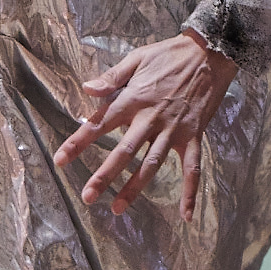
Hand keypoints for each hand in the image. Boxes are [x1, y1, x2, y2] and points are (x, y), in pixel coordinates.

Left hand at [52, 31, 234, 222]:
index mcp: (134, 99)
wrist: (210, 53)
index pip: (100, 123)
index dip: (78, 142)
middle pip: (124, 151)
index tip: (60, 160)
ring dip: (135, 187)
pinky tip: (186, 215)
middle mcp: (151, 118)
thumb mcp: (136, 59)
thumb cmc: (168, 55)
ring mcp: (174, 130)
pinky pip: (192, 167)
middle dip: (105, 175)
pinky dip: (190, 191)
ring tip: (118, 208)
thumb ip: (111, 77)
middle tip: (88, 197)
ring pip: (152, 164)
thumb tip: (86, 88)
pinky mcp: (193, 136)